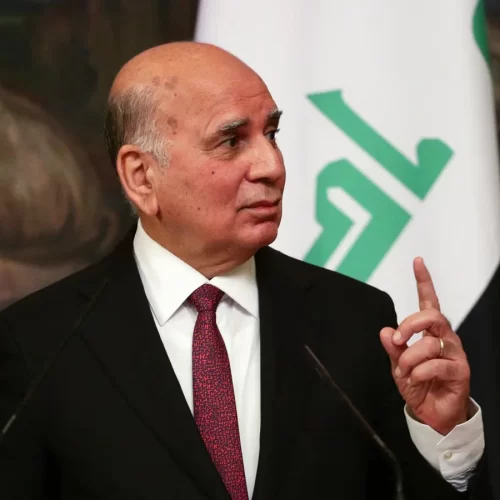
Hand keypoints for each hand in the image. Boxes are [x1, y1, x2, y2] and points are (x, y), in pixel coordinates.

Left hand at [380, 257, 469, 434]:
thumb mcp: (398, 365)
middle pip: (433, 316)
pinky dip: (418, 372)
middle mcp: (444, 338)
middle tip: (398, 340)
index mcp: (429, 332)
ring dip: (409, 358)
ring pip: (430, 343)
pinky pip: (436, 365)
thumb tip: (386, 331)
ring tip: (403, 372)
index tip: (417, 262)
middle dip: (410, 325)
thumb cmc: (418, 385)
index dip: (424, 281)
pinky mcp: (460, 371)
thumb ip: (393, 348)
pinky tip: (414, 380)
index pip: (428, 302)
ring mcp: (454, 354)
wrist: (432, 414)